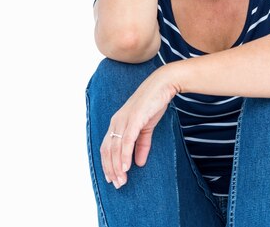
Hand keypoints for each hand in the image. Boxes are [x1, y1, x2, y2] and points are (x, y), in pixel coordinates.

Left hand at [99, 67, 179, 188]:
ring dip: (117, 166)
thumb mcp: (147, 127)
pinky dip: (124, 155)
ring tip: (121, 180)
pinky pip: (127, 141)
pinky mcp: (134, 119)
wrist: (163, 85)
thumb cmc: (154, 103)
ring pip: (115, 148)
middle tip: (117, 184)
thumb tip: (138, 163)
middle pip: (107, 150)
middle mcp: (116, 122)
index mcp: (117, 122)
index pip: (106, 147)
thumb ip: (142, 145)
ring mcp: (124, 120)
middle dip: (111, 169)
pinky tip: (126, 167)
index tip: (112, 178)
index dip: (107, 164)